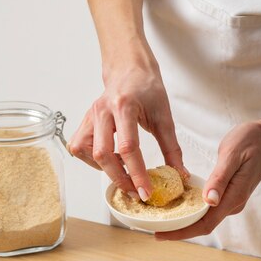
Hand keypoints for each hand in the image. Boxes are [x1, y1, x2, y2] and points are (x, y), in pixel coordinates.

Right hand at [68, 42, 184, 198]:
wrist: (129, 68)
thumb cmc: (147, 88)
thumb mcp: (164, 116)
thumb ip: (172, 148)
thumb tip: (179, 174)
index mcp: (124, 107)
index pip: (128, 148)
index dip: (137, 174)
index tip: (146, 192)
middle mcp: (102, 111)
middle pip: (103, 154)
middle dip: (120, 178)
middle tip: (136, 192)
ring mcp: (90, 116)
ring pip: (85, 151)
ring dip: (103, 168)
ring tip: (123, 174)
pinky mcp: (85, 121)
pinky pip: (80, 146)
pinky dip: (93, 160)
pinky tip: (110, 161)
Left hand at [156, 120, 260, 240]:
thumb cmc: (252, 141)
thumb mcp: (232, 155)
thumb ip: (220, 178)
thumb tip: (209, 201)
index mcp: (233, 197)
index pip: (204, 224)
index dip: (181, 232)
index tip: (160, 235)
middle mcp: (233, 203)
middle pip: (202, 225)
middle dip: (178, 229)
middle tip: (153, 227)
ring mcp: (232, 199)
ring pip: (205, 217)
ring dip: (184, 220)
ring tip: (161, 217)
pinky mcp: (230, 193)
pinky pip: (209, 207)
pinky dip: (192, 208)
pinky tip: (178, 203)